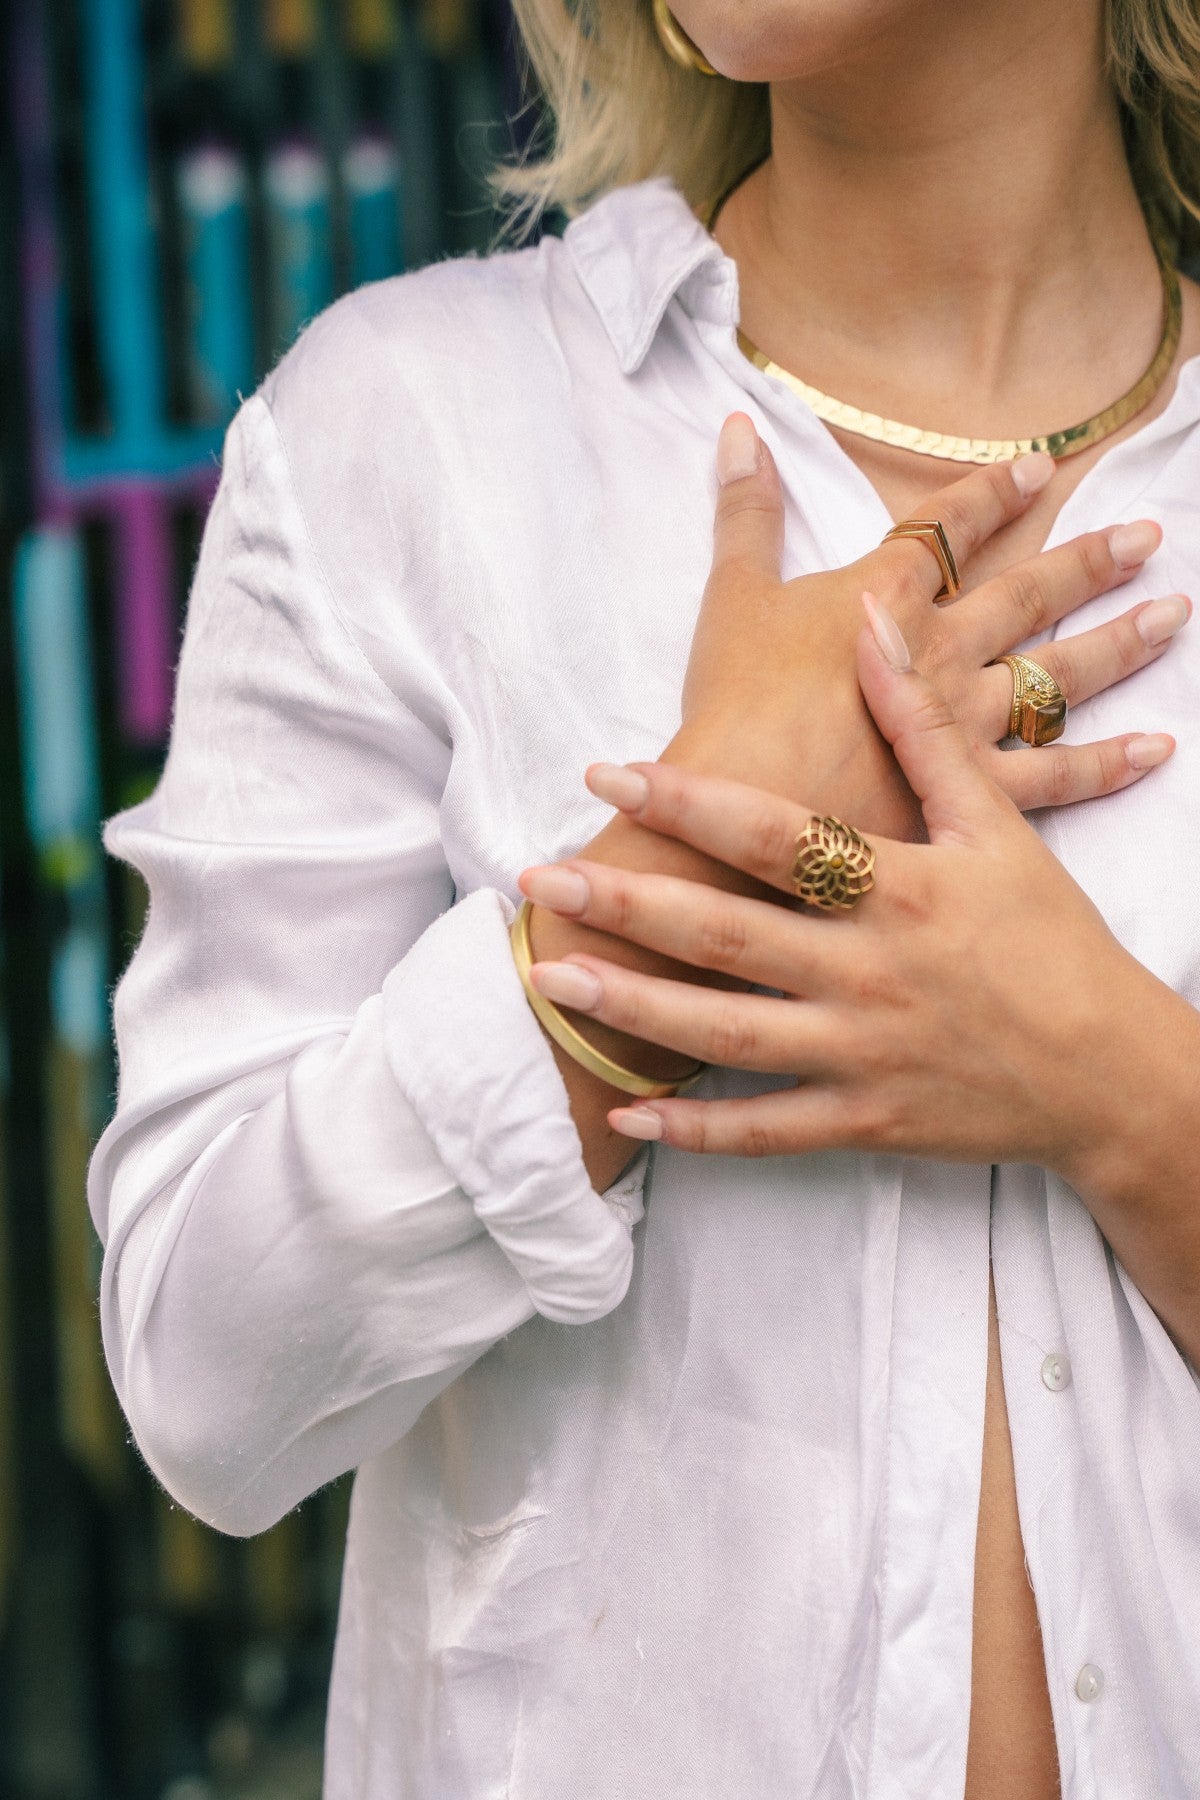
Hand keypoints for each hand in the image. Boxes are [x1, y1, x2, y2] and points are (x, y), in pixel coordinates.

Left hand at [518, 595, 1182, 1182]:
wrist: (1112, 1072)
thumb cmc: (1051, 940)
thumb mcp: (995, 826)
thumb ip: (923, 726)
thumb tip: (873, 619)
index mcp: (903, 890)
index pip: (778, 838)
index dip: (689, 805)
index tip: (607, 774)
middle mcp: (875, 973)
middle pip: (732, 936)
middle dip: (631, 906)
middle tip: (542, 879)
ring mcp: (865, 1056)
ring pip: (731, 1037)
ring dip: (636, 1011)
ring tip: (551, 979)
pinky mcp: (866, 1123)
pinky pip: (767, 1134)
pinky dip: (697, 1132)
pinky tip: (628, 1116)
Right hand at [673, 412, 1185, 838]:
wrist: (741, 804)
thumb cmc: (732, 705)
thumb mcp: (732, 596)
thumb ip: (744, 513)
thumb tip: (737, 427)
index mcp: (885, 598)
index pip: (949, 529)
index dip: (993, 495)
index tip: (1041, 470)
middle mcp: (942, 650)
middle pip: (1027, 596)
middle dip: (1088, 562)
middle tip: (1147, 538)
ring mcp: (964, 722)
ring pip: (1058, 676)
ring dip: (1119, 643)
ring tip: (1171, 616)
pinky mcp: (969, 793)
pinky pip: (1053, 776)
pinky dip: (1107, 765)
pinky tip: (1157, 749)